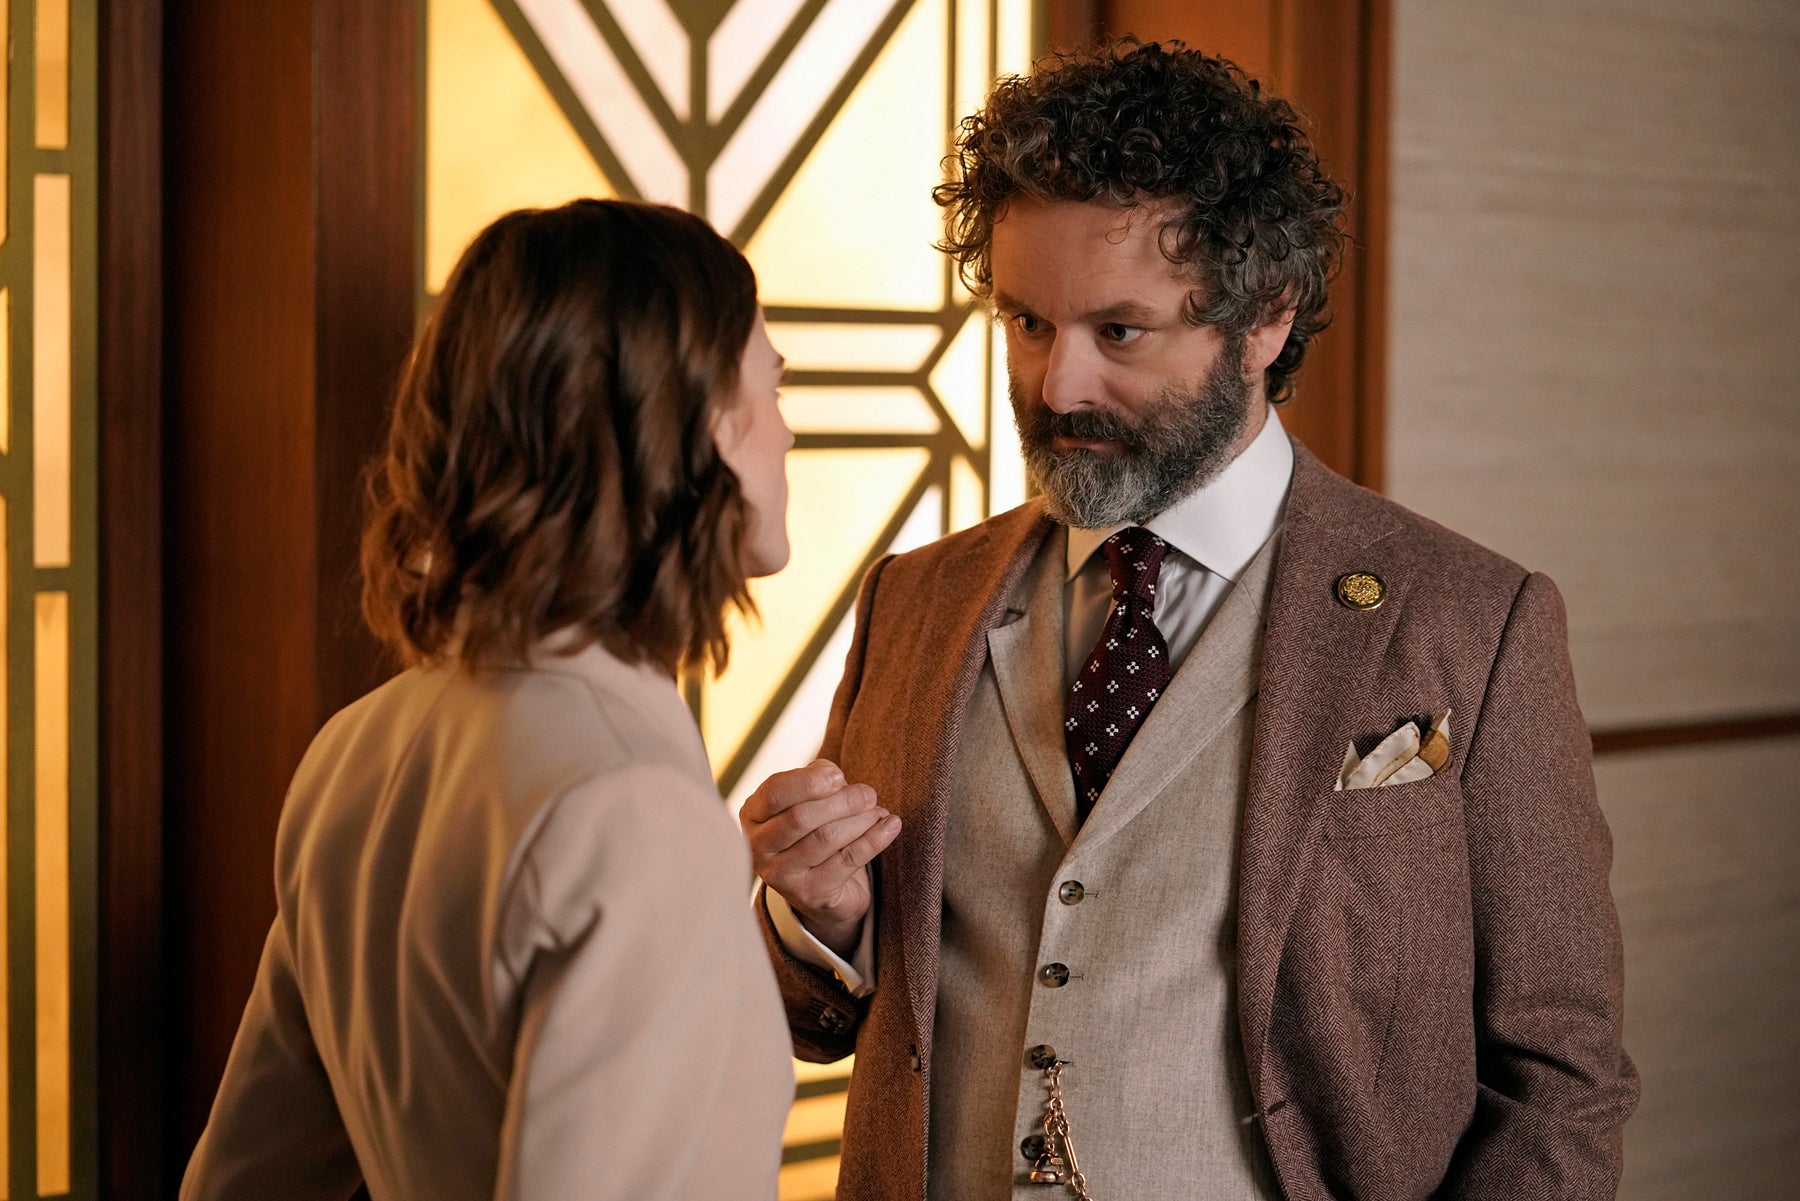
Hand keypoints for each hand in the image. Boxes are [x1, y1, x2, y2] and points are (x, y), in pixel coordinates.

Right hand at [740, 759, 900, 957]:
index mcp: (753, 815)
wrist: (821, 887)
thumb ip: (816, 780)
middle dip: (842, 801)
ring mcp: (782, 876)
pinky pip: (848, 861)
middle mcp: (760, 848)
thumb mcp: (808, 800)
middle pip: (801, 818)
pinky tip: (891, 825)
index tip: (838, 776)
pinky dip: (874, 839)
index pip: (774, 793)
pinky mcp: (811, 895)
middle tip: (868, 794)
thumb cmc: (814, 828)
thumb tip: (833, 776)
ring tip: (878, 810)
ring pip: (826, 839)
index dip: (808, 782)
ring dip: (860, 820)